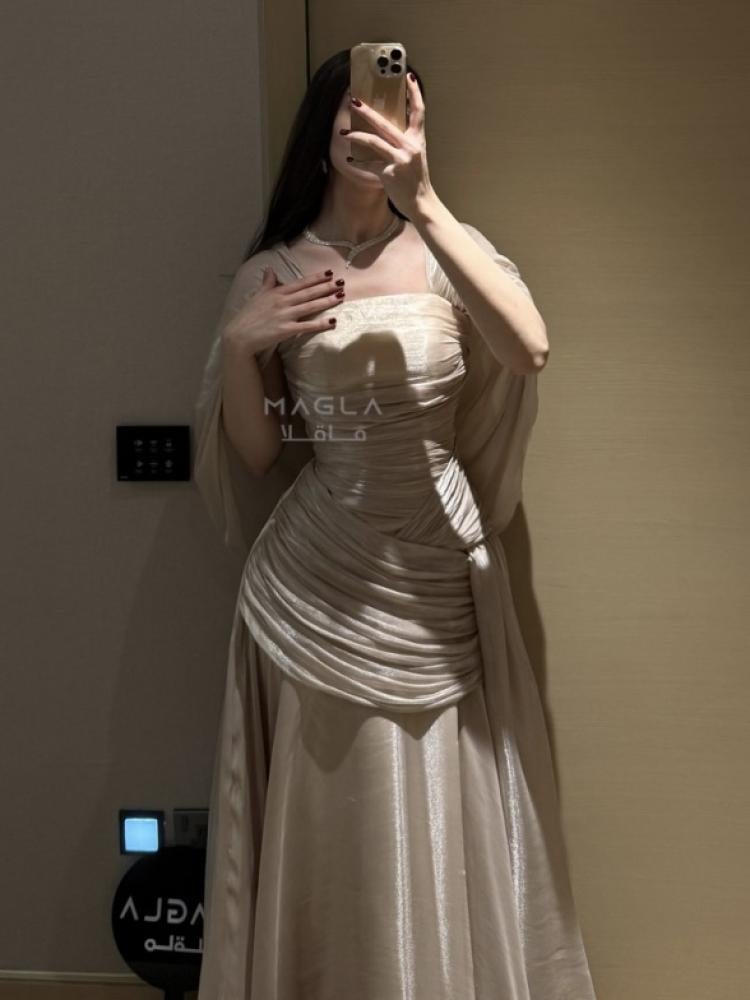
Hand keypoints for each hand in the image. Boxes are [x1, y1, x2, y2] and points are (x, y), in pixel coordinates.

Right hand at [222, 266, 345, 353]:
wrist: (238, 335)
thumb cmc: (247, 316)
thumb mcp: (257, 296)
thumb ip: (267, 283)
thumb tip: (270, 269)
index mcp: (276, 292)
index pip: (300, 283)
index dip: (316, 278)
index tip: (329, 273)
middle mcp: (282, 301)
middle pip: (308, 293)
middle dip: (326, 287)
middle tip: (342, 282)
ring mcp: (284, 316)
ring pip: (310, 306)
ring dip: (326, 301)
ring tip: (341, 296)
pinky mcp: (285, 330)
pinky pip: (306, 326)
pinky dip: (320, 324)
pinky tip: (332, 322)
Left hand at [345, 73, 433, 216]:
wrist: (421, 203)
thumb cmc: (416, 180)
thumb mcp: (415, 156)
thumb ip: (403, 142)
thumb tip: (386, 129)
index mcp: (418, 140)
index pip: (418, 111)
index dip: (414, 93)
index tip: (408, 77)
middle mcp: (410, 147)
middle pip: (386, 123)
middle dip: (367, 111)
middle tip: (353, 101)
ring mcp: (400, 160)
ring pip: (375, 142)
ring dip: (356, 135)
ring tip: (343, 132)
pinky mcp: (390, 174)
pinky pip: (370, 165)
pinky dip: (358, 162)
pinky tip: (349, 159)